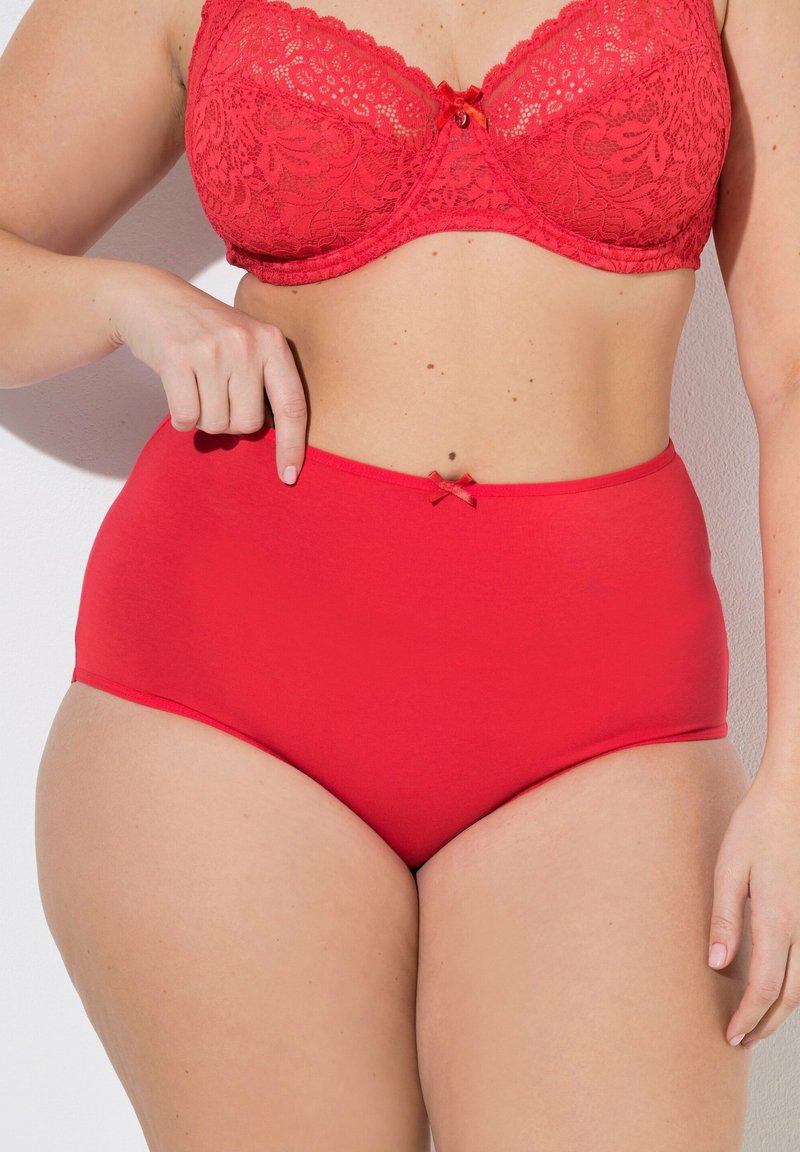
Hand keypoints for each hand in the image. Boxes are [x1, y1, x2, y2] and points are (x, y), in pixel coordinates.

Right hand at [106, 264, 306, 483]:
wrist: (154, 298)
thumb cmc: (207, 331)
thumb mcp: (247, 344)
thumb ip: (265, 383)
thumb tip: (279, 441)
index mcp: (272, 341)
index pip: (293, 405)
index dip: (293, 446)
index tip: (289, 476)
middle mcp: (246, 343)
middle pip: (248, 424)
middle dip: (230, 422)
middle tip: (216, 395)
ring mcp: (212, 349)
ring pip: (216, 424)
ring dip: (204, 418)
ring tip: (197, 387)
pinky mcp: (177, 358)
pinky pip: (186, 418)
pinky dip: (181, 418)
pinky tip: (178, 391)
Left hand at [707, 759, 799, 1048]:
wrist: (791, 798)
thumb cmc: (755, 828)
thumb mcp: (728, 869)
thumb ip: (724, 919)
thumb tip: (717, 965)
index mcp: (777, 918)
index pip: (764, 987)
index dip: (749, 1017)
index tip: (731, 1036)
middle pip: (790, 995)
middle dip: (766, 1022)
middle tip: (741, 1039)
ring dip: (782, 1007)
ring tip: (757, 1019)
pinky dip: (795, 985)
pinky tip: (777, 985)